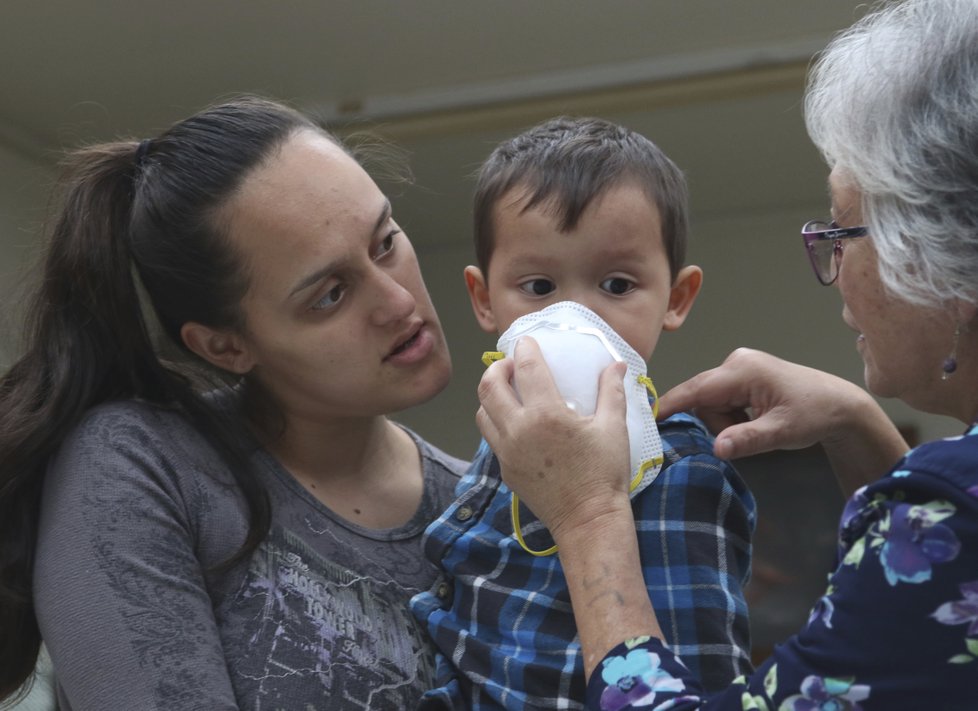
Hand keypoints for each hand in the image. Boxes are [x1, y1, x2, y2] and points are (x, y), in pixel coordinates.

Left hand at [476, 337, 630, 540]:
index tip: (527, 341)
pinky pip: (491, 437)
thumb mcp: (613, 428)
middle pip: (489, 386)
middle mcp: (519, 430)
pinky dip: (496, 421)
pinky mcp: (506, 469)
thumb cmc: (604, 474)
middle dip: (497, 368)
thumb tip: (617, 365)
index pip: (526, 368)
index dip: (525, 349)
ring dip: (491, 395)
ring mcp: (508, 452)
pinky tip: (514, 421)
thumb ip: (612, 391)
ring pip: (482, 413)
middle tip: (512, 365)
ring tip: (508, 390)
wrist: (588, 520)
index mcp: (546, 415)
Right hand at [657, 348, 906, 494]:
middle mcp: (735, 362)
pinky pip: (720, 400)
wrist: (839, 405)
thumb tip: (716, 448)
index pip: (695, 389)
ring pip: (710, 402)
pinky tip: (754, 420)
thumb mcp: (782, 432)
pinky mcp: (741, 374)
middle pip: (701, 398)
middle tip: (747, 434)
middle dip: (716, 422)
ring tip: (756, 428)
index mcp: (743, 370)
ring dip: (726, 421)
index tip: (646, 417)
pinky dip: (732, 416)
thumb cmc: (814, 415)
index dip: (669, 404)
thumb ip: (747, 440)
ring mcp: (738, 366)